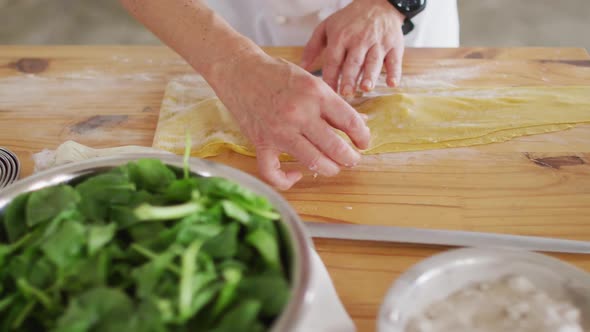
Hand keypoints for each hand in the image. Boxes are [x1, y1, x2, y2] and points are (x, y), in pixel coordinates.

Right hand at [209, 53, 369, 189]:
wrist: (240, 70)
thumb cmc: (277, 73)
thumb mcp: (311, 80)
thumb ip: (333, 103)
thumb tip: (359, 122)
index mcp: (316, 93)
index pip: (350, 122)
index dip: (363, 136)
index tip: (364, 142)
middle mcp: (299, 113)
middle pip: (335, 147)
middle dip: (350, 158)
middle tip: (353, 159)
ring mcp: (278, 130)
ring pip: (313, 162)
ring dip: (329, 169)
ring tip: (334, 167)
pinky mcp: (261, 142)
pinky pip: (273, 172)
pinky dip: (286, 181)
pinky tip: (296, 176)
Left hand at [301, 0, 405, 95]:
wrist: (378, 3)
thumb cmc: (349, 20)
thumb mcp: (326, 27)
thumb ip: (312, 47)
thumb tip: (301, 68)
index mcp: (341, 37)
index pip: (334, 60)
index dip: (331, 76)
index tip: (328, 92)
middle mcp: (359, 40)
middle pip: (354, 62)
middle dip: (350, 77)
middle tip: (346, 93)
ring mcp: (377, 43)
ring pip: (373, 61)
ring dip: (370, 75)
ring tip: (365, 88)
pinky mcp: (394, 45)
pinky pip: (395, 60)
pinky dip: (394, 72)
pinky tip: (392, 84)